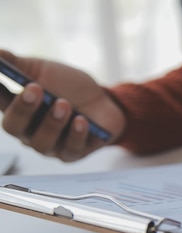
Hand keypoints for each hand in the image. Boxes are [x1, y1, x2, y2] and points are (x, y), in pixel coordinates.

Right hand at [0, 50, 124, 160]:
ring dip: (52, 122)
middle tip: (35, 88)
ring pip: (42, 142)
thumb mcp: (42, 70)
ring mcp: (51, 145)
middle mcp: (28, 131)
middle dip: (23, 108)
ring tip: (64, 103)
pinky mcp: (74, 152)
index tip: (1, 80)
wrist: (103, 100)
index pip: (0, 104)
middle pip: (15, 127)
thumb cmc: (67, 86)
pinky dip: (76, 134)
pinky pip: (72, 148)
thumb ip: (18, 63)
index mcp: (16, 109)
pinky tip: (81, 120)